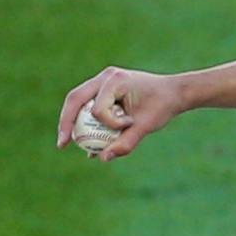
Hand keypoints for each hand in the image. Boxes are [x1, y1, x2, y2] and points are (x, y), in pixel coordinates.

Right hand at [57, 67, 185, 160]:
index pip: (98, 109)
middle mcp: (105, 77)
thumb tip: (102, 159)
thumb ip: (126, 143)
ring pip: (78, 101)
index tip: (129, 125)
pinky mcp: (104, 88)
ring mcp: (102, 81)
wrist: (174, 92)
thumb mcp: (146, 126)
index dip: (109, 124)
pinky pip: (87, 104)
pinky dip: (84, 120)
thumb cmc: (162, 106)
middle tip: (62, 144)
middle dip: (65, 122)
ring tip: (65, 142)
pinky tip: (83, 140)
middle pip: (75, 99)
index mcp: (115, 80)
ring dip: (72, 121)